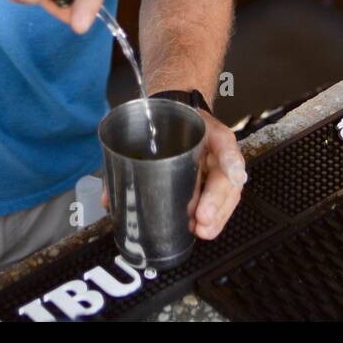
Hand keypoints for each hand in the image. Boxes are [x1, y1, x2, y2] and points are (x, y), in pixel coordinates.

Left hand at [99, 110, 246, 239]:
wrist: (178, 112)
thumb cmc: (170, 123)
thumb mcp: (154, 130)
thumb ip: (131, 159)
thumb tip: (108, 198)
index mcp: (207, 131)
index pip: (224, 142)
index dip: (230, 160)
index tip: (234, 175)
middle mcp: (218, 150)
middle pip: (226, 176)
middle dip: (216, 200)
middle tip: (202, 218)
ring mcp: (221, 167)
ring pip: (229, 192)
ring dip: (218, 214)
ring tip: (203, 230)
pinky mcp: (217, 182)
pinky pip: (224, 201)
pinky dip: (217, 217)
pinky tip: (206, 229)